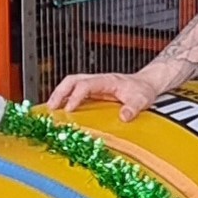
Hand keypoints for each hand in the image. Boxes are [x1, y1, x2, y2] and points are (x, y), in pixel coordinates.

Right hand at [46, 71, 162, 121]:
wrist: (146, 84)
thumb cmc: (142, 90)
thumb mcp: (142, 99)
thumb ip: (133, 108)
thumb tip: (124, 117)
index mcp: (106, 80)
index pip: (85, 85)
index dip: (75, 96)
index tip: (69, 109)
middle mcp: (97, 80)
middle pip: (72, 80)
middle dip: (59, 92)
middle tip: (51, 107)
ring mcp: (94, 85)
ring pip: (70, 84)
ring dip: (59, 94)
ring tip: (51, 109)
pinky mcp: (93, 91)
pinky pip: (75, 92)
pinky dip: (66, 98)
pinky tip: (62, 110)